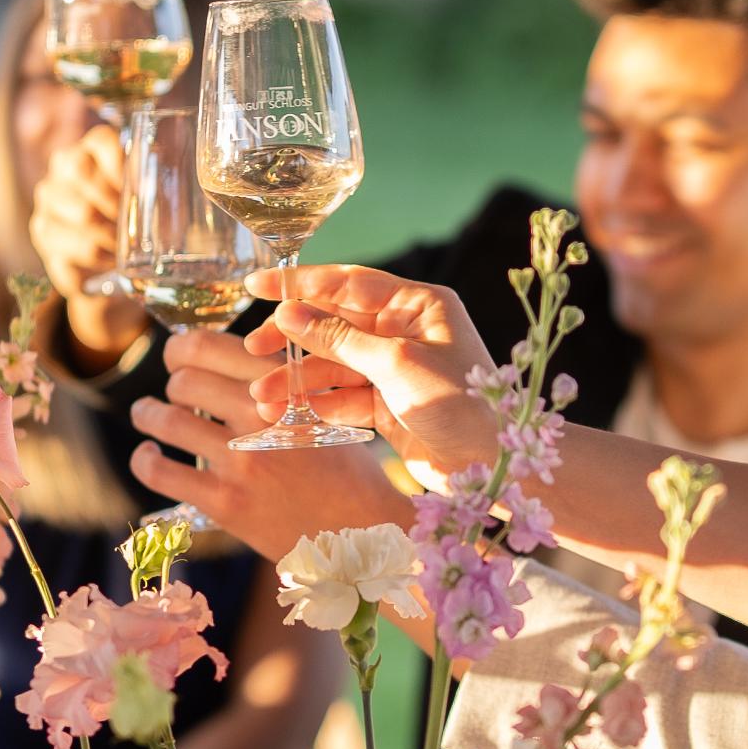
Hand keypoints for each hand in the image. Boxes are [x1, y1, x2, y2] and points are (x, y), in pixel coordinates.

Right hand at [28, 125, 144, 365]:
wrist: (107, 272)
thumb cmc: (138, 228)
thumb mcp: (155, 203)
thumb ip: (168, 184)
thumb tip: (204, 186)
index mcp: (91, 148)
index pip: (103, 141)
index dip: (124, 166)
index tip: (144, 191)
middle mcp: (62, 167)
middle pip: (83, 175)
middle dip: (116, 204)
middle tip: (137, 225)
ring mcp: (47, 201)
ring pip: (81, 215)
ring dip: (112, 236)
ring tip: (127, 248)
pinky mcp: (42, 234)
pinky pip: (74, 247)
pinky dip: (99, 258)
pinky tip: (112, 263)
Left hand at [129, 328, 410, 561]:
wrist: (361, 532)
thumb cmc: (348, 472)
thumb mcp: (329, 410)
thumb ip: (287, 380)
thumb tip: (236, 354)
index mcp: (285, 386)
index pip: (211, 346)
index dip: (184, 346)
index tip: (180, 354)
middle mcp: (259, 417)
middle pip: (184, 379)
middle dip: (172, 379)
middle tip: (174, 388)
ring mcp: (239, 461)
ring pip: (166, 420)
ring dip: (148, 412)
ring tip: (146, 412)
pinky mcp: (225, 502)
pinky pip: (162, 473)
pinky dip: (144, 460)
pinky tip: (147, 455)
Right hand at [243, 265, 499, 485]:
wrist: (494, 465)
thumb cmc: (461, 403)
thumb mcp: (396, 364)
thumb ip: (339, 339)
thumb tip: (289, 314)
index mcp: (417, 305)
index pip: (348, 284)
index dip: (300, 284)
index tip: (256, 285)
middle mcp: (405, 331)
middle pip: (335, 323)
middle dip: (293, 337)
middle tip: (253, 348)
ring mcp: (396, 369)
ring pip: (333, 365)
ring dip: (298, 379)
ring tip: (262, 396)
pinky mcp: (389, 406)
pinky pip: (343, 397)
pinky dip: (316, 404)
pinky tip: (288, 413)